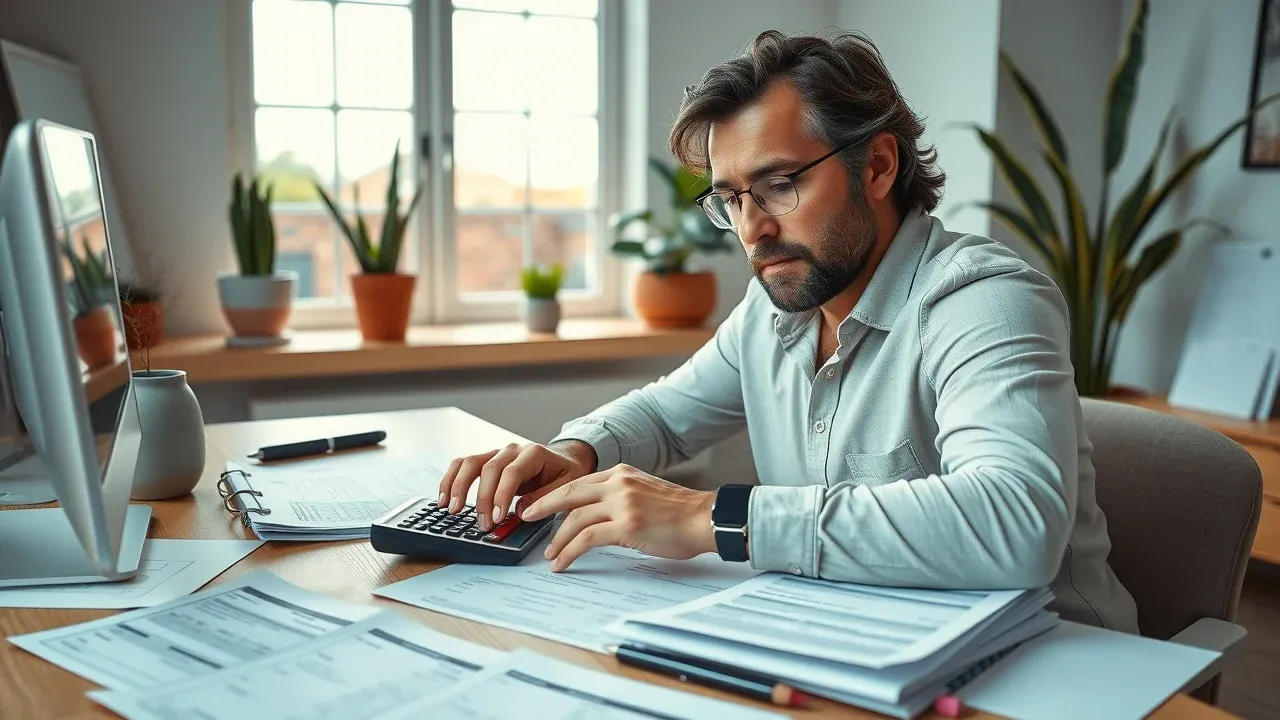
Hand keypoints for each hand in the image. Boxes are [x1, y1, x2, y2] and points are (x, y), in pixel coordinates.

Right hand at [437, 441, 594, 531]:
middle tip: (482, 524)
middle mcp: (512, 450)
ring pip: (469, 463)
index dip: (502, 495)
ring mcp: (497, 453)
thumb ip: (546, 496)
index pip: (512, 473)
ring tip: (451, 510)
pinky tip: (443, 498)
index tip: (498, 518)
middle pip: (488, 469)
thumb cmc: (566, 473)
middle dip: (482, 499)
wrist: (564, 459)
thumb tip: (520, 511)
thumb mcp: (567, 485)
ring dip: (457, 487)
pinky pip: (463, 465)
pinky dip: (450, 479)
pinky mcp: (486, 461)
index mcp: (534, 453)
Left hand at [519, 464, 716, 571]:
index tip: (540, 505)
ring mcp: (622, 503)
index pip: (579, 482)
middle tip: (527, 519)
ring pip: (575, 520)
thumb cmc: (681, 513)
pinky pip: (587, 539)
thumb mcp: (645, 493)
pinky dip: (570, 551)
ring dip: (558, 540)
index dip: (556, 495)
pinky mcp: (626, 525)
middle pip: (569, 494)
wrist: (706, 519)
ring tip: (550, 554)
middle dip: (543, 507)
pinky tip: (564, 562)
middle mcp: (618, 483)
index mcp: (622, 473)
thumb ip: (621, 497)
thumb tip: (597, 516)